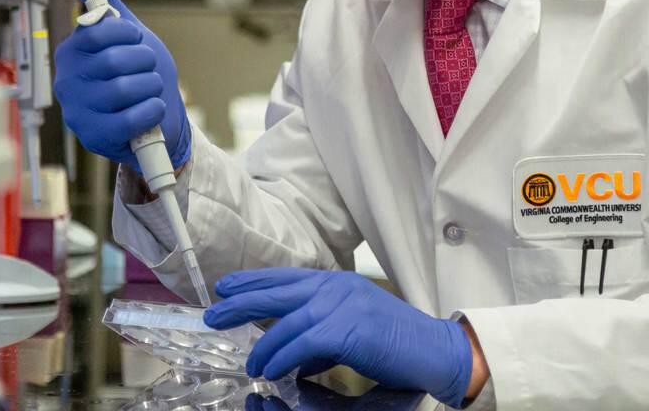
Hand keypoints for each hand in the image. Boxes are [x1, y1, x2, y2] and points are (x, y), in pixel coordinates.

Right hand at [53, 0, 189, 171]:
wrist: (157, 119)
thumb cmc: (138, 75)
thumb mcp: (126, 36)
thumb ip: (105, 2)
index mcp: (72, 52)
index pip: (99, 30)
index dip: (128, 34)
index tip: (136, 40)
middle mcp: (67, 81)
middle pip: (115, 60)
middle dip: (145, 62)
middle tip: (149, 69)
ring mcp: (78, 111)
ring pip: (125, 89)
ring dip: (151, 87)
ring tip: (150, 91)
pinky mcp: (94, 137)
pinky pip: (130, 119)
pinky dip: (151, 110)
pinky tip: (152, 108)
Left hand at [203, 268, 471, 406]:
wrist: (435, 350)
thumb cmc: (396, 344)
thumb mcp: (352, 330)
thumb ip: (321, 335)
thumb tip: (293, 355)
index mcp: (337, 283)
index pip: (286, 277)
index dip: (254, 282)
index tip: (226, 287)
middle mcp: (336, 287)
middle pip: (277, 291)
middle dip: (242, 302)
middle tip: (213, 312)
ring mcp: (342, 304)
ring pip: (286, 321)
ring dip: (262, 345)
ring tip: (249, 363)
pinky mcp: (347, 328)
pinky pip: (300, 344)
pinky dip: (281, 358)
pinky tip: (270, 370)